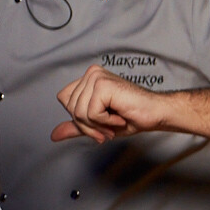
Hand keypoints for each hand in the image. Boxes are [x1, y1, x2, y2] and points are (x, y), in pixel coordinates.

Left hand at [51, 64, 173, 142]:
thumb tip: (53, 135)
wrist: (155, 114)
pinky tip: (120, 116)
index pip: (64, 100)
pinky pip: (90, 113)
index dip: (79, 118)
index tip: (98, 126)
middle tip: (108, 128)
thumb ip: (76, 127)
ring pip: (79, 112)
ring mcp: (96, 77)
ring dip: (98, 126)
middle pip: (70, 108)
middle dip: (88, 126)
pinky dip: (105, 122)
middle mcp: (91, 74)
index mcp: (87, 79)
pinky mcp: (103, 85)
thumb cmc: (131, 117)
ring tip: (115, 122)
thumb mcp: (96, 125)